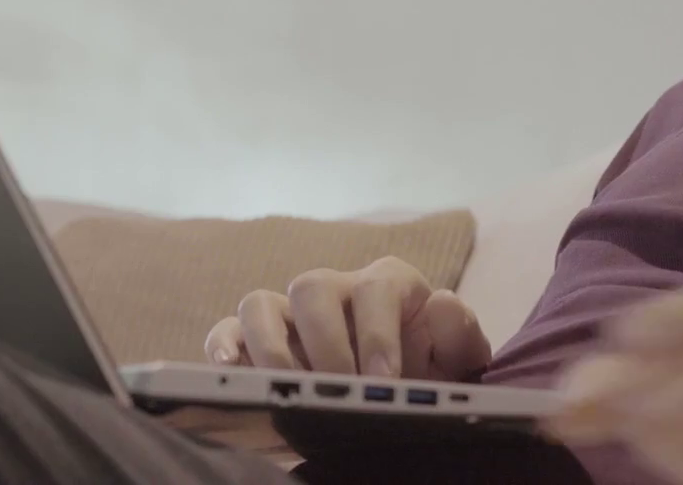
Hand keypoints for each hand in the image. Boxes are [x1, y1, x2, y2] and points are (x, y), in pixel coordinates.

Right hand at [203, 255, 490, 380]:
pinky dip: (222, 345)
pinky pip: (227, 330)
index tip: (382, 382)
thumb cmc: (429, 371)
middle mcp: (335, 289)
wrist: (399, 397)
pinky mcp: (255, 340)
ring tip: (285, 387)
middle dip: (324, 343)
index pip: (376, 290)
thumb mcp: (456, 358)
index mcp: (387, 284)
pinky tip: (229, 369)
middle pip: (312, 287)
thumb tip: (442, 302)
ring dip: (269, 345)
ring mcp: (291, 313)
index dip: (377, 335)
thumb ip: (460, 332)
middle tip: (337, 390)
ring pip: (261, 303)